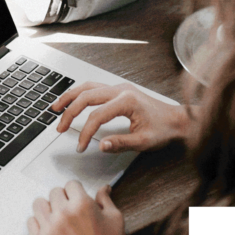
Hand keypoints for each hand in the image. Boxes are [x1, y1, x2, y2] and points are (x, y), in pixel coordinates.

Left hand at [28, 182, 137, 234]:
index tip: (77, 196)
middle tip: (69, 207)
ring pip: (38, 204)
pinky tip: (48, 226)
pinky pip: (30, 223)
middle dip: (63, 197)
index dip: (76, 190)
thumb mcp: (114, 218)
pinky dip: (38, 222)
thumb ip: (105, 200)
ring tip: (56, 215)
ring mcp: (50, 229)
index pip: (70, 184)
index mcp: (82, 205)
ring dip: (48, 207)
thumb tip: (104, 188)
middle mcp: (63, 214)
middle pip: (54, 192)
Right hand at [52, 82, 186, 152]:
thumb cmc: (164, 129)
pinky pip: (95, 87)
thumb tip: (101, 145)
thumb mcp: (144, 142)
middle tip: (60, 128)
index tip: (81, 146)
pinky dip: (80, 94)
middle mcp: (121, 90)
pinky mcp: (120, 90)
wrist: (177, 120)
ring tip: (56, 108)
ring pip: (88, 87)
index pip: (96, 116)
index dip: (85, 133)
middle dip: (70, 113)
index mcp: (127, 101)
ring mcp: (120, 88)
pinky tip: (73, 101)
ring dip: (70, 97)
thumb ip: (121, 143)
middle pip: (87, 96)